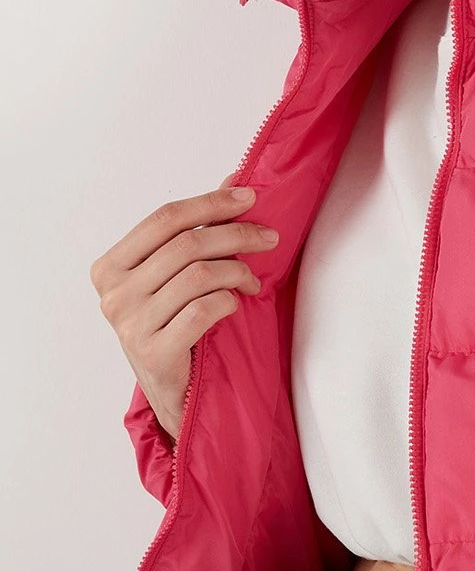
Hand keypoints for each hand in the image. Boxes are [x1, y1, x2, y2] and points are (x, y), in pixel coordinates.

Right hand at [90, 174, 278, 442]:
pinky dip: (228, 301)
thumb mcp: (175, 275)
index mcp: (110, 266)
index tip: (248, 199)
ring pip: (199, 276)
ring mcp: (130, 325)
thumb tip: (234, 181)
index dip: (210, 204)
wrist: (171, 389)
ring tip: (251, 280)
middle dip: (237, 235)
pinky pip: (204, 310)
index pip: (164, 218)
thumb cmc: (172, 324)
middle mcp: (113, 294)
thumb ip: (197, 231)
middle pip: (186, 245)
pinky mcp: (154, 352)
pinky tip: (235, 305)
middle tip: (269, 238)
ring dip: (238, 272)